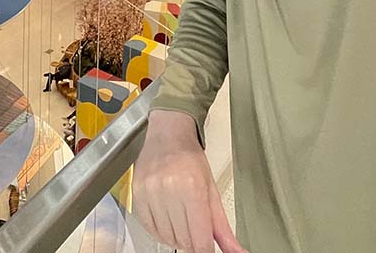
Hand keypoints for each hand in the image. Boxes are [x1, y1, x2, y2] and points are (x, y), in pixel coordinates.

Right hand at [132, 110, 245, 252]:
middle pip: (183, 241)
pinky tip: (168, 221)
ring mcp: (151, 193)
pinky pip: (149, 228)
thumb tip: (237, 252)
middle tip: (195, 229)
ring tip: (182, 220)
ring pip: (166, 237)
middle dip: (192, 242)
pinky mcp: (137, 195)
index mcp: (193, 189)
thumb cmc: (190, 159)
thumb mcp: (212, 191)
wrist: (167, 135)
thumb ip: (223, 228)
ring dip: (177, 237)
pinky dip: (160, 232)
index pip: (200, 240)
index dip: (205, 248)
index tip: (206, 246)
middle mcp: (170, 190)